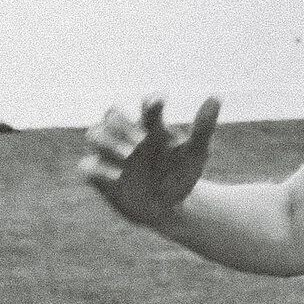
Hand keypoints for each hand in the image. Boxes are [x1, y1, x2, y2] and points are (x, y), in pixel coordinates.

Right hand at [81, 96, 220, 224]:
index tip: (161, 102)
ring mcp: (113, 156)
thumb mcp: (197, 152)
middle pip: (112, 114)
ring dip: (107, 140)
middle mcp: (128, 136)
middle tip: (140, 140)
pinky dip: (96, 168)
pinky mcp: (102, 178)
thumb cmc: (181, 173)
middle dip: (122, 122)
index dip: (151, 102)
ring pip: (94, 134)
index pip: (146, 106)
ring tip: (129, 155)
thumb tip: (216, 96)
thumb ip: (203, 126)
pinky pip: (87, 167)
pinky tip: (117, 177)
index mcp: (152, 127)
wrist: (172, 207)